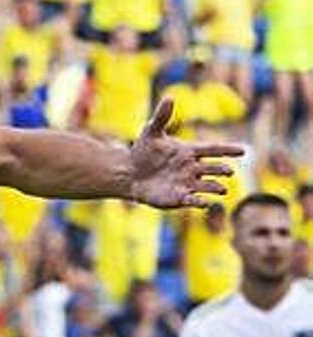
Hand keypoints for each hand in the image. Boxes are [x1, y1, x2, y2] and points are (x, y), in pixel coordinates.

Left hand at [127, 99, 243, 208]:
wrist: (129, 173)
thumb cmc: (143, 152)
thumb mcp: (151, 132)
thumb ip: (162, 117)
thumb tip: (169, 97)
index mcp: (190, 151)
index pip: (213, 149)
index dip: (228, 150)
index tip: (243, 150)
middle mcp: (193, 168)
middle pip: (213, 168)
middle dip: (222, 170)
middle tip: (229, 171)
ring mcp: (187, 184)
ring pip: (207, 186)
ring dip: (215, 188)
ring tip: (222, 189)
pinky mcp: (178, 198)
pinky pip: (193, 200)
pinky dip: (200, 202)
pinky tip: (205, 203)